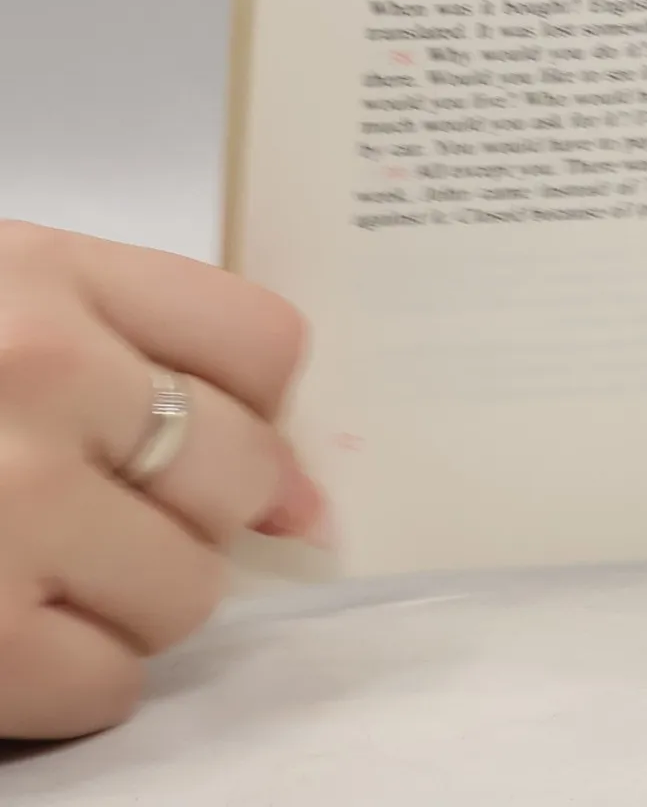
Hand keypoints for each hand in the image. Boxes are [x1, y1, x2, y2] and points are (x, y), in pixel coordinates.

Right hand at [0, 223, 321, 740]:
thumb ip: (138, 355)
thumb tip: (298, 497)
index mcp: (47, 278)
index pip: (263, 343)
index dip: (258, 404)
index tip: (224, 437)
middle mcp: (39, 379)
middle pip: (242, 471)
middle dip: (200, 512)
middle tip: (119, 515)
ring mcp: (2, 508)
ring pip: (186, 590)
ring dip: (137, 602)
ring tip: (53, 575)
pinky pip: (102, 686)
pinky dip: (76, 683)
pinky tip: (15, 638)